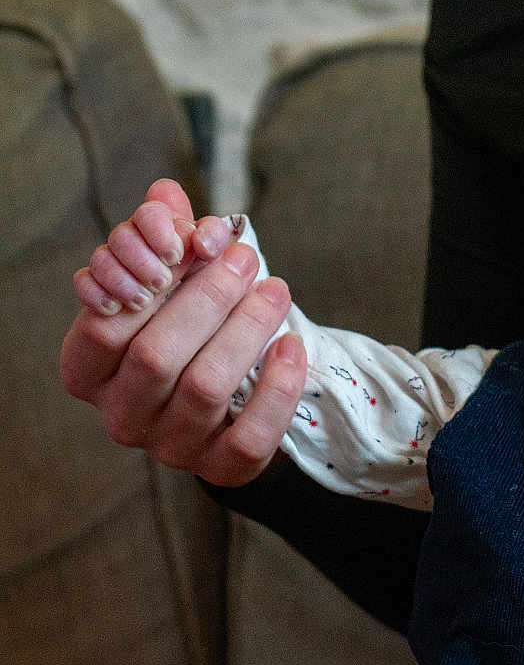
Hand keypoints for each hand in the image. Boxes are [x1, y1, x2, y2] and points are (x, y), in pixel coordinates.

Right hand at [61, 181, 307, 485]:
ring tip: (275, 289)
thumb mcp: (170, 284)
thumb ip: (163, 240)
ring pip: (207, 387)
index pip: (104, 327)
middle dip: (208, 298)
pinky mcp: (220, 469)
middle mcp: (121, 415)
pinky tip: (292, 345)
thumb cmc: (187, 331)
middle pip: (158, 355)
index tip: (190, 243)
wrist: (230, 405)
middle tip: (246, 259)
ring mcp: (169, 448)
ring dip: (247, 329)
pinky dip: (279, 385)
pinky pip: (252, 433)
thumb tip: (167, 195)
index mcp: (90, 371)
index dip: (147, 281)